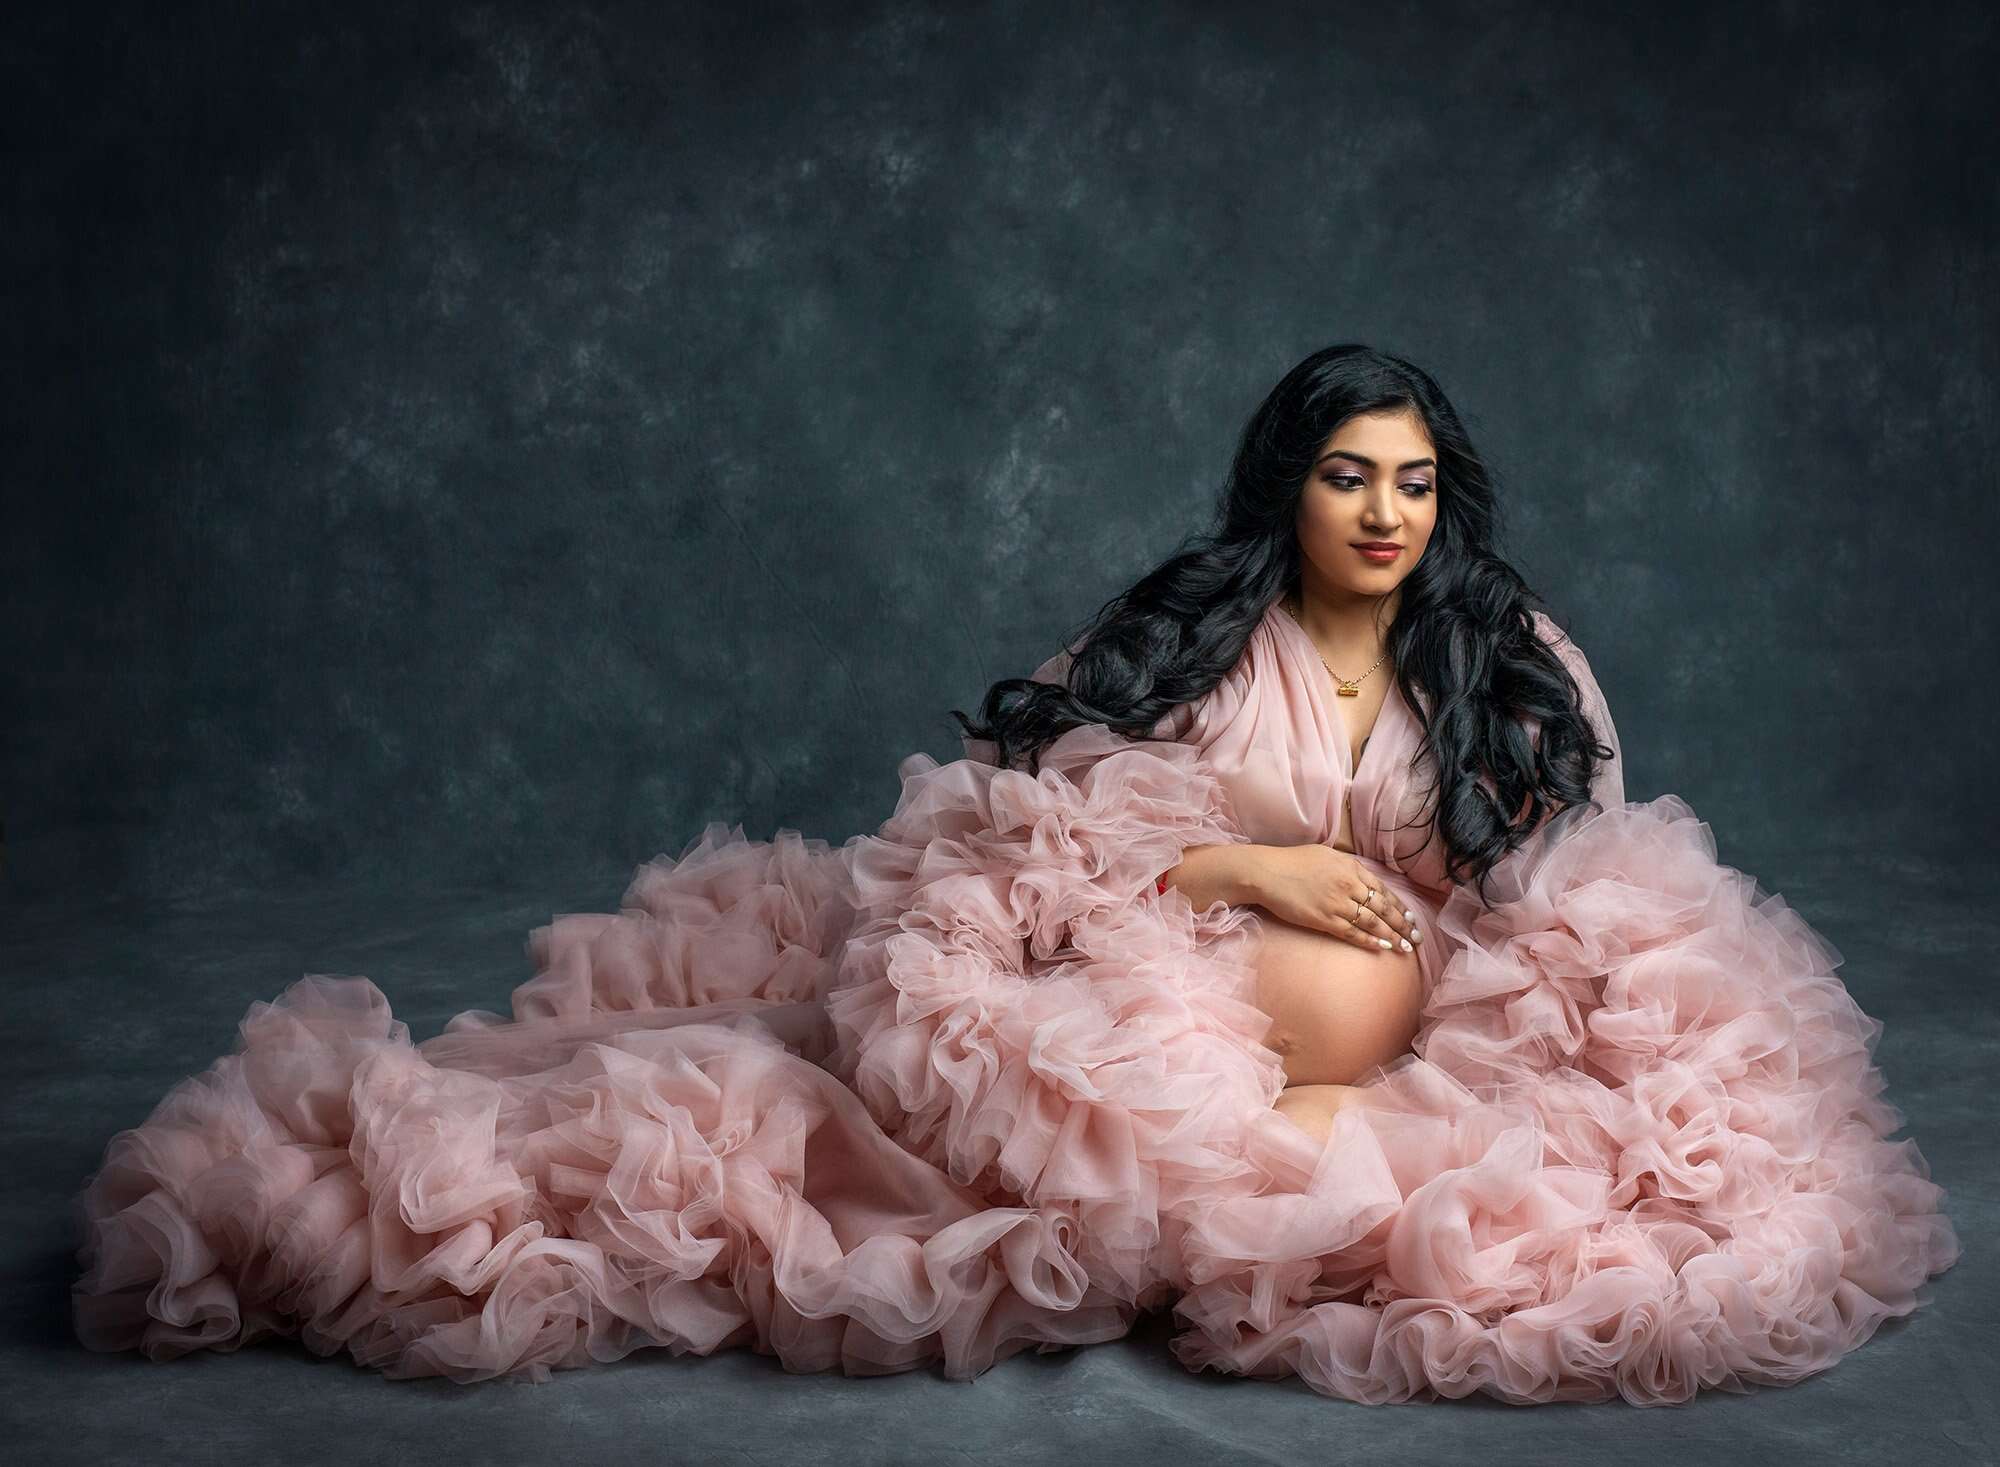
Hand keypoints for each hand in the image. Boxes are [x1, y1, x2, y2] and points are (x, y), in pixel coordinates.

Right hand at [1247, 843, 1422, 954]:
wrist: (1267, 873)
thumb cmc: (1291, 862)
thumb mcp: (1325, 854)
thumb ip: (1345, 866)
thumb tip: (1358, 876)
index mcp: (1351, 867)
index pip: (1383, 889)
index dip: (1398, 906)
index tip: (1409, 918)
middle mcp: (1349, 885)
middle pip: (1383, 908)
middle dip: (1402, 925)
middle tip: (1415, 938)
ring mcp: (1338, 904)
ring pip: (1372, 923)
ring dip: (1391, 937)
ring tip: (1403, 947)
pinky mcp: (1324, 920)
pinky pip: (1352, 934)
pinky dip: (1368, 942)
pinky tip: (1381, 948)